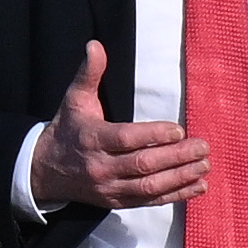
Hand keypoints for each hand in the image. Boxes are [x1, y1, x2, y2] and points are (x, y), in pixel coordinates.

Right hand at [34, 40, 209, 212]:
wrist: (43, 170)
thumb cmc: (68, 129)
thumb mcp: (74, 99)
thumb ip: (88, 73)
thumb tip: (95, 45)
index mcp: (92, 139)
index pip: (126, 139)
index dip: (154, 135)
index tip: (178, 129)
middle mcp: (100, 166)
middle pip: (142, 164)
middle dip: (176, 157)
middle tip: (202, 147)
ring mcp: (109, 188)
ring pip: (149, 187)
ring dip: (180, 177)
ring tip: (204, 165)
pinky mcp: (117, 202)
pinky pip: (149, 201)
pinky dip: (175, 195)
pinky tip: (197, 186)